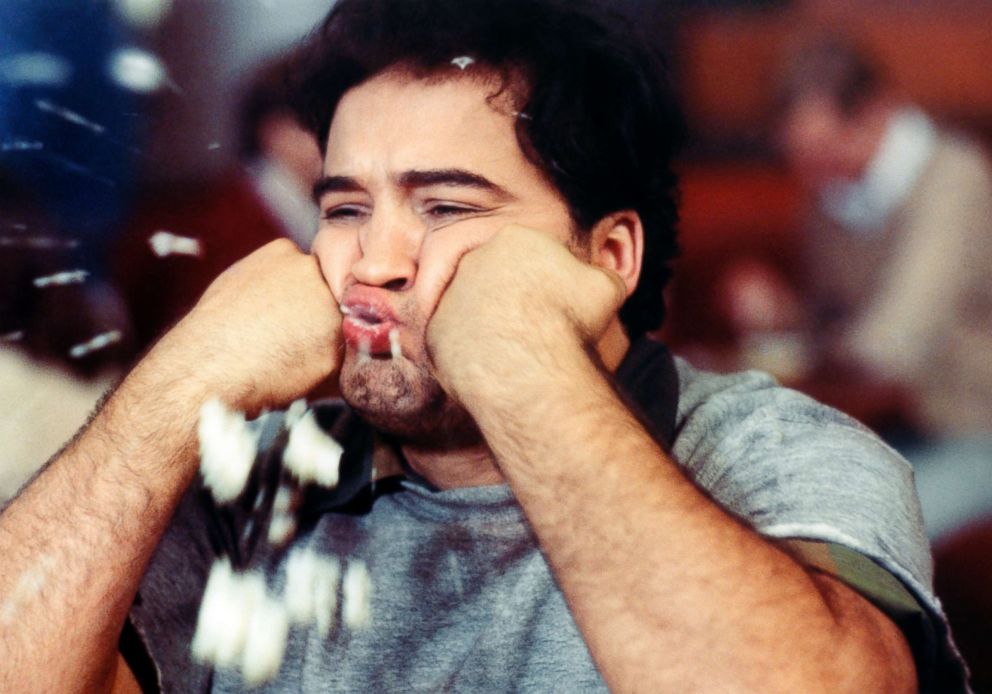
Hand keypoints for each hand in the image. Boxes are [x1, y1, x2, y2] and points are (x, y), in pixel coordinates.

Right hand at [146, 239, 342, 413]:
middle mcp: (312, 274)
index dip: (300, 301)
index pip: (310, 273)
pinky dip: (320, 373)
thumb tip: (284, 291)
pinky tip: (291, 376)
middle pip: (327, 297)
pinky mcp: (334, 347)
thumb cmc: (214, 331)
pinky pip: (337, 362)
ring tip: (284, 359)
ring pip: (336, 328)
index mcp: (285, 253)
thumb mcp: (238, 283)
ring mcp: (327, 308)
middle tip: (285, 341)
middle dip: (315, 319)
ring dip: (320, 345)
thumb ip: (272, 278)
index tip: (284, 319)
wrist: (206, 367)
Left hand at [426, 224, 624, 402]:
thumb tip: (602, 280)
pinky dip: (469, 353)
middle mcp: (474, 259)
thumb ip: (600, 276)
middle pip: (495, 277)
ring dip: (488, 326)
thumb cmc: (571, 321)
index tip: (555, 303)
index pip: (528, 253)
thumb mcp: (607, 288)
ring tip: (514, 354)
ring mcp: (448, 294)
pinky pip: (453, 340)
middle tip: (532, 329)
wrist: (528, 364)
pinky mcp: (433, 330)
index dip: (545, 279)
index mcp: (515, 238)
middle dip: (512, 299)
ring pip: (471, 309)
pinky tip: (492, 369)